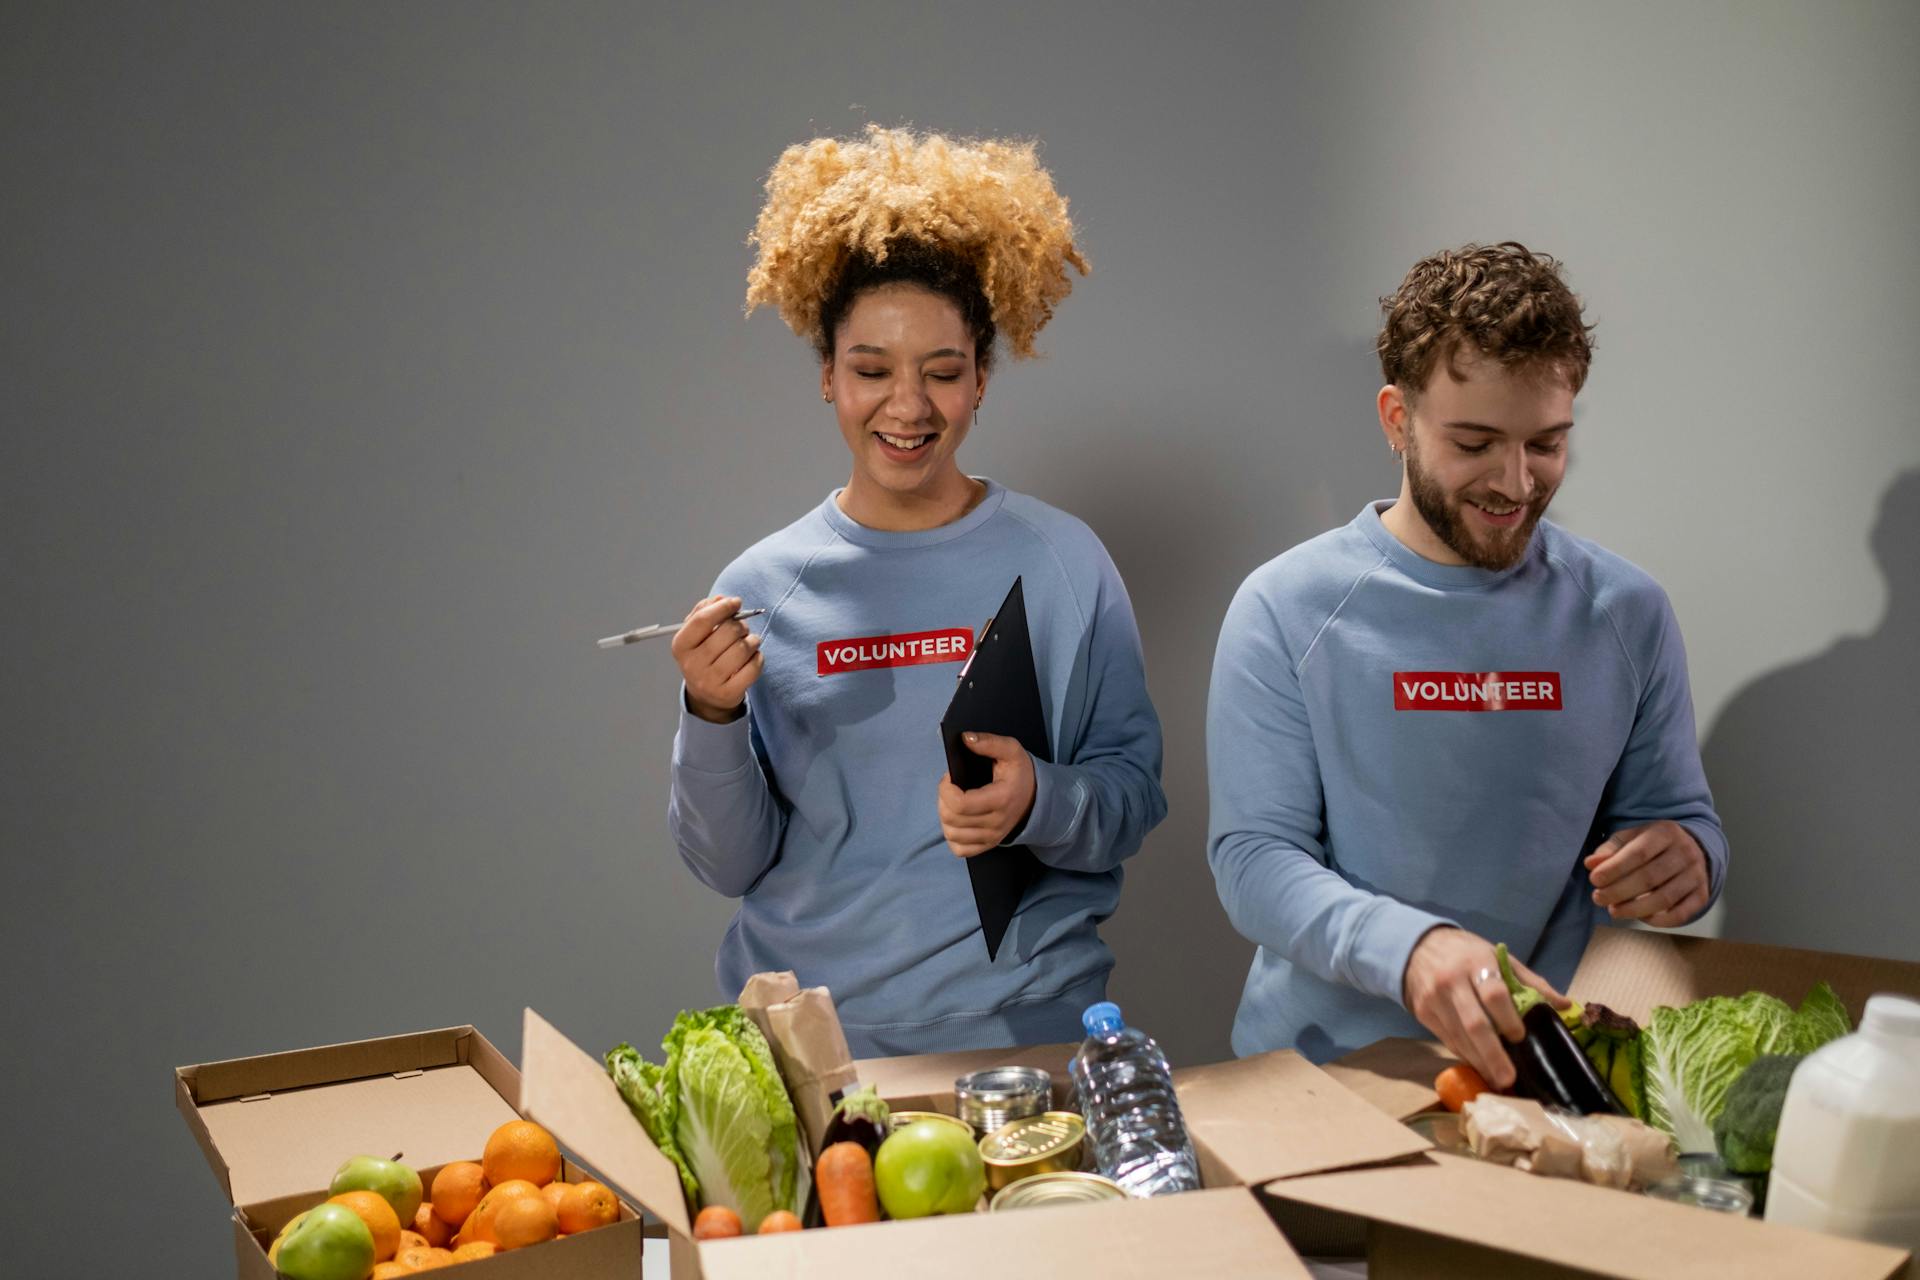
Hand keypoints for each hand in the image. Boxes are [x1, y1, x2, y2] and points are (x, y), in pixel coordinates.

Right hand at [671, 595, 761, 723]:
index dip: (723, 607)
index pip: (702, 620)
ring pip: (743, 649)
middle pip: (727, 632)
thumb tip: (721, 599)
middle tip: (742, 628)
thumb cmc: (703, 656)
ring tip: (749, 642)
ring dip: (752, 641)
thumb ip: (705, 611)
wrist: (706, 695)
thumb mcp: (696, 634)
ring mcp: (709, 681)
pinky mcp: (728, 693)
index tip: (736, 602)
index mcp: (681, 645)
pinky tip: (752, 658)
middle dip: (741, 625)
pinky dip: (758, 658)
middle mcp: (692, 664)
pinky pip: (753, 667)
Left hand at [937, 732, 1036, 857]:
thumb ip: (989, 742)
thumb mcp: (1011, 751)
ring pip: (951, 834)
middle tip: (951, 786)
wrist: (1035, 798)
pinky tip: (957, 819)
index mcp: (1001, 799)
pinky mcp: (986, 845)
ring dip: (945, 815)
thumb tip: (966, 739)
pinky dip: (952, 835)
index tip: (949, 777)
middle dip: (943, 799)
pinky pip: (959, 849)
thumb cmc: (1020, 774)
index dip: (945, 789)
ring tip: (953, 801)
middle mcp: (996, 823)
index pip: (960, 804)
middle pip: (951, 819)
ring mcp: (991, 837)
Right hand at [1402, 926, 1570, 1089]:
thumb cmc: (1466, 953)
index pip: (1494, 994)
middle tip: (1508, 1079)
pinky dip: (1465, 1055)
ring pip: (1459, 1038)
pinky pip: (1447, 1040)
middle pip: (1475, 1024)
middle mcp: (1453, 982)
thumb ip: (1530, 982)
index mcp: (1477, 964)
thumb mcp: (1498, 957)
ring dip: (1479, 1062)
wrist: (1418, 947)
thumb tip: (1565, 1005)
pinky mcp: (1423, 1013)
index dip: (1509, 1019)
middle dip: (1493, 1055)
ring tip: (1498, 1082)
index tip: (1520, 1038)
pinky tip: (1479, 1066)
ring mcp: (1434, 999)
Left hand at [1585, 820, 1708, 925]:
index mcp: (1665, 832)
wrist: (1691, 849)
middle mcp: (1685, 852)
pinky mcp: (1702, 895)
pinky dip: (1658, 920)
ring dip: (1635, 909)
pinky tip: (1639, 917)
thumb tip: (1591, 864)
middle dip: (1619, 891)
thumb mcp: (1630, 839)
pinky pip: (1681, 914)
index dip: (1614, 869)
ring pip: (1665, 898)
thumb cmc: (1651, 846)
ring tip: (1613, 910)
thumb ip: (1609, 850)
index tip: (1594, 880)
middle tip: (1598, 898)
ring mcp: (1697, 875)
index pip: (1638, 853)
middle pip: (1650, 877)